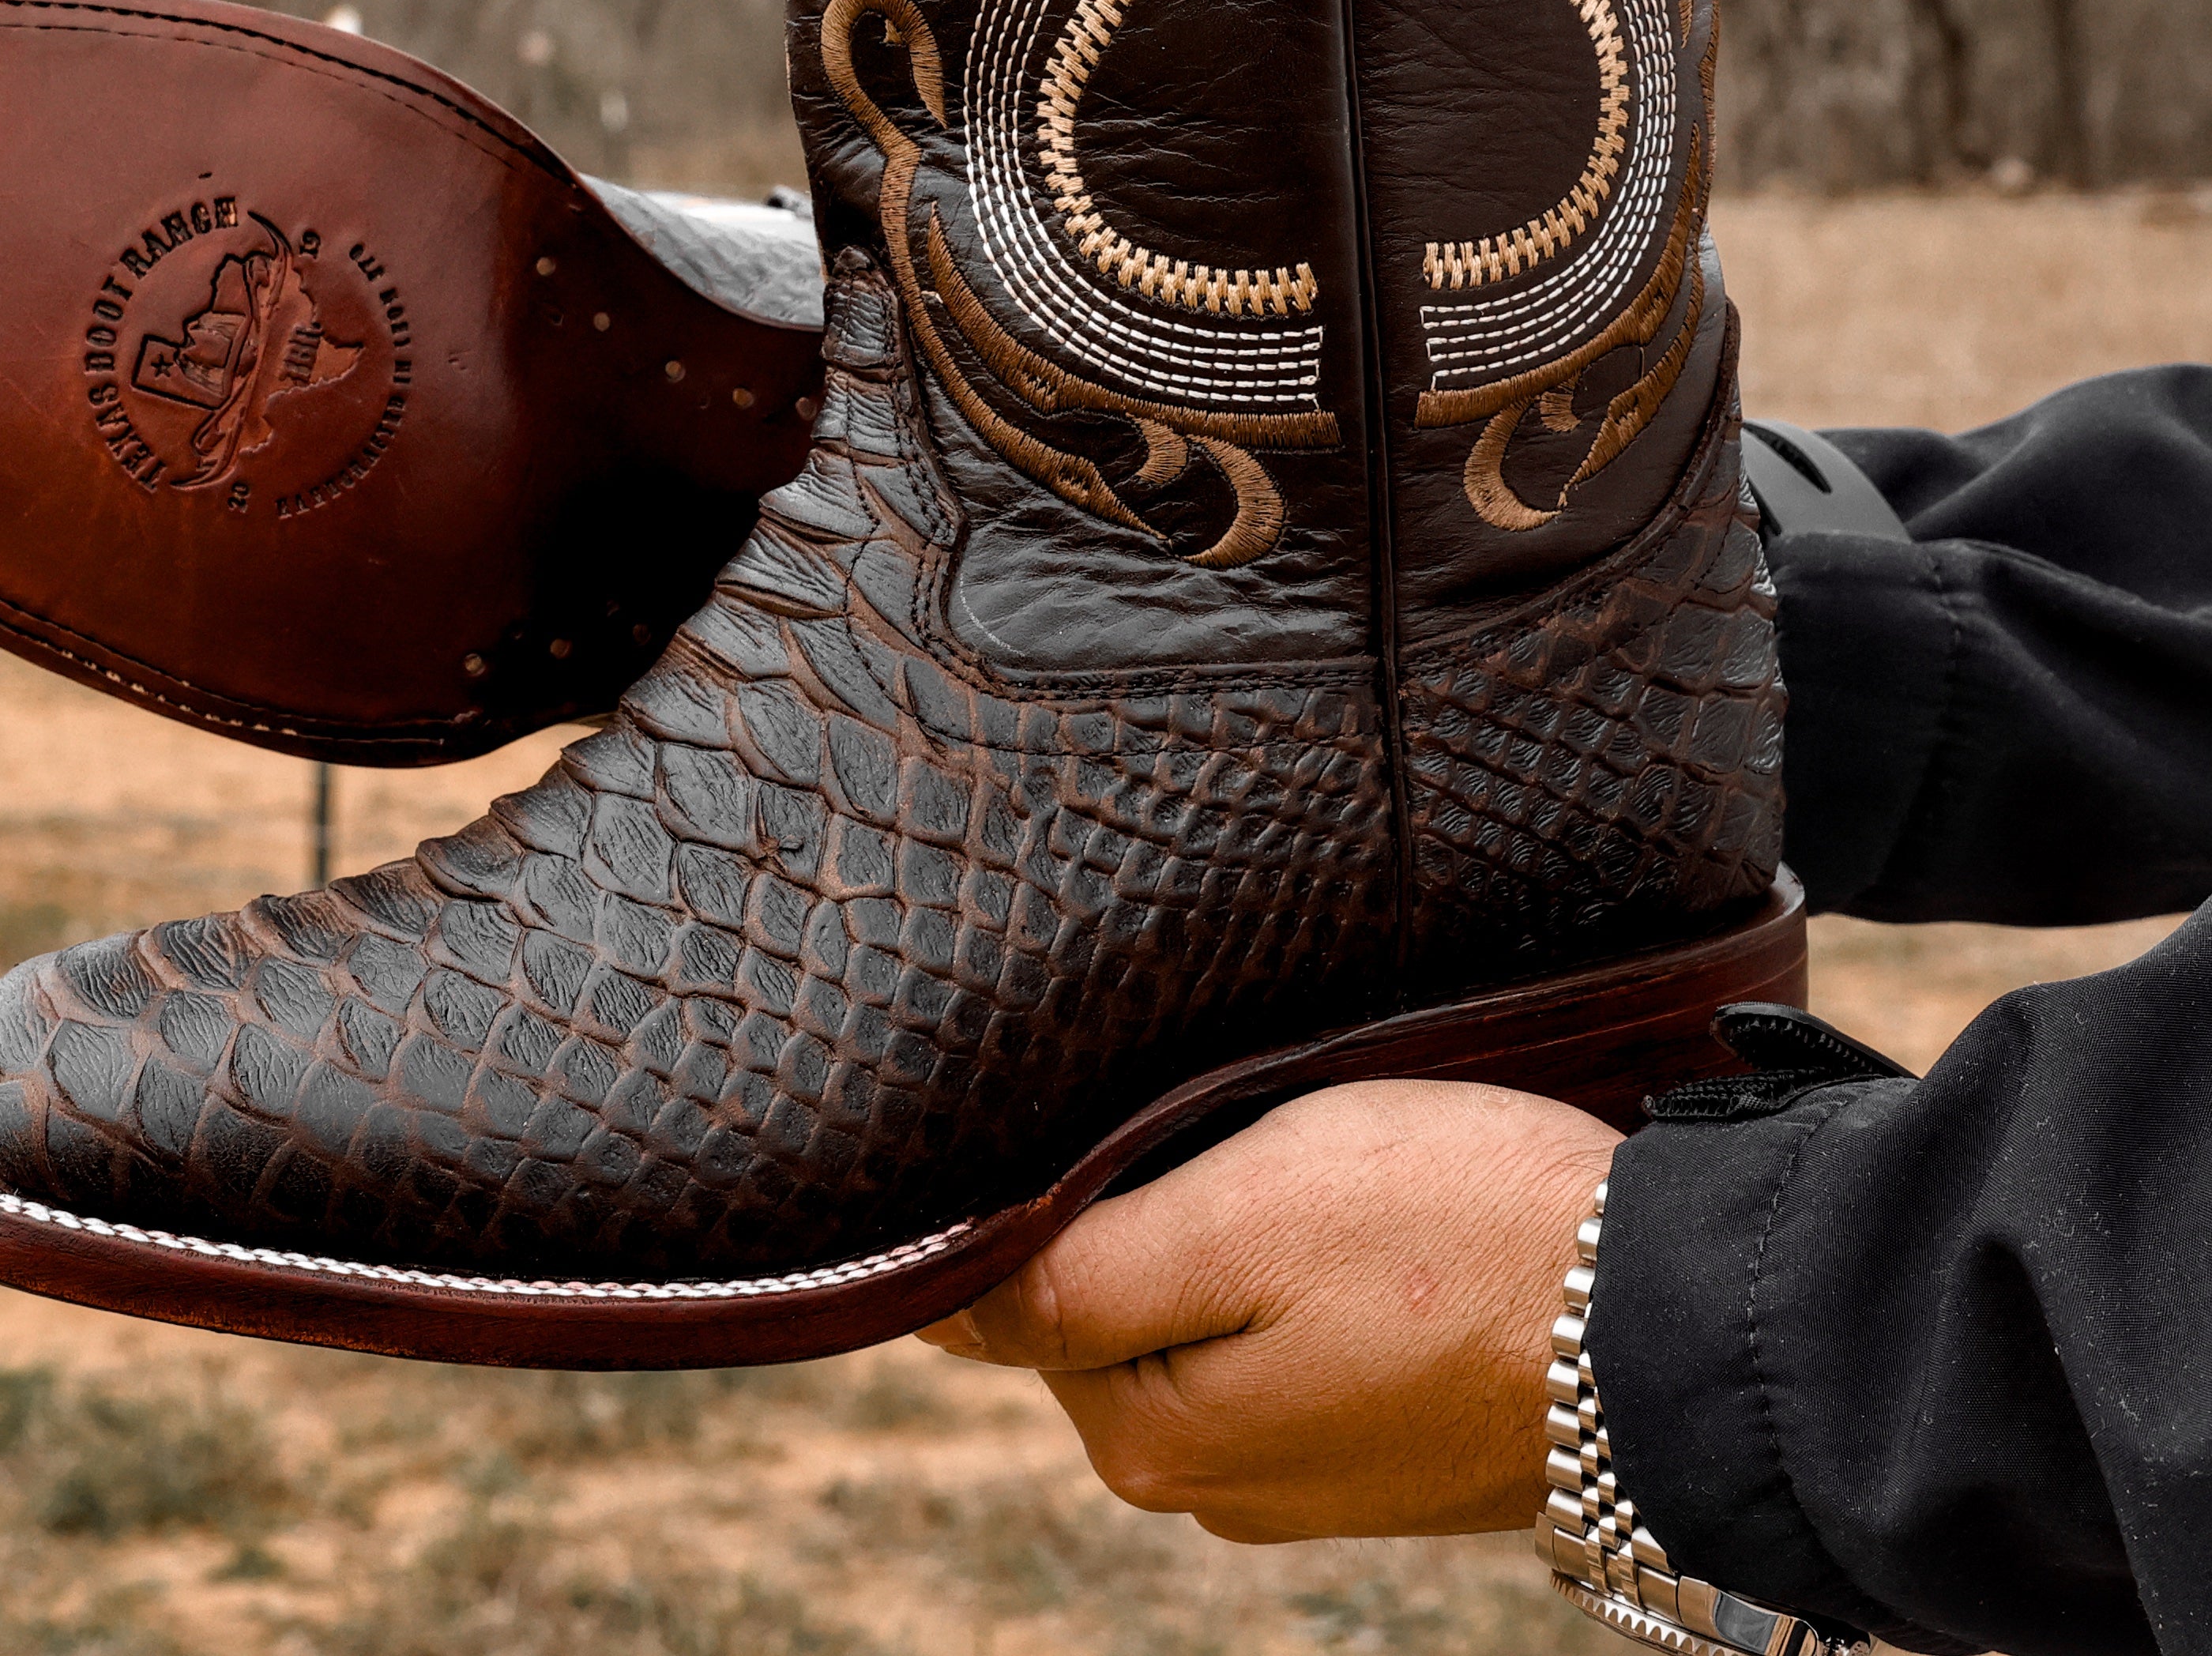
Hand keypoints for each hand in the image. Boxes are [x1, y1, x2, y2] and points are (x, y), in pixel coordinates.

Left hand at [921, 1080, 1617, 1542]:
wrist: (1668, 1314)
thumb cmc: (1454, 1238)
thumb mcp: (1241, 1220)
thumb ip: (1080, 1275)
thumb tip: (939, 1301)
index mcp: (1148, 1438)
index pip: (1012, 1297)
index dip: (1046, 1192)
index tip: (1118, 1125)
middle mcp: (1207, 1483)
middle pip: (1101, 1302)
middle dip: (1135, 1207)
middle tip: (1228, 1127)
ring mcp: (1295, 1468)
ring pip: (1192, 1306)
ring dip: (1218, 1228)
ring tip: (1296, 1163)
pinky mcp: (1370, 1437)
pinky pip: (1275, 1329)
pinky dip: (1287, 1265)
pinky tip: (1343, 1215)